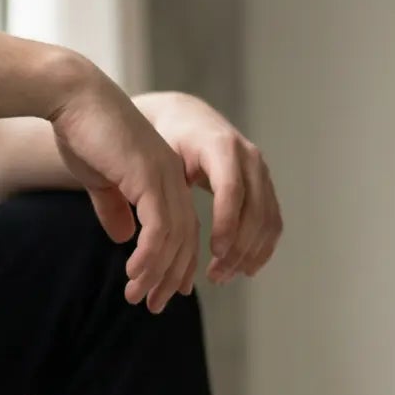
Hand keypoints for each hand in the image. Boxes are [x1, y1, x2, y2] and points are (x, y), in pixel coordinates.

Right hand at [49, 65, 200, 312]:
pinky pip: (160, 229)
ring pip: (175, 239)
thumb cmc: (82, 133)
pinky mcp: (150, 177)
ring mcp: (165, 176)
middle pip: (185, 239)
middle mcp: (172, 177)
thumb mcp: (99, 180)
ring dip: (157, 273)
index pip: (182, 228)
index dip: (177, 263)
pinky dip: (150, 256)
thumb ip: (114, 207)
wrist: (72, 99)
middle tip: (155, 306)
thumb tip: (123, 236)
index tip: (166, 292)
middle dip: (170, 277)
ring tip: (138, 298)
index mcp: (165, 176)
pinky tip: (135, 274)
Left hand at [135, 92, 282, 284]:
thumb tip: (122, 238)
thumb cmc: (166, 140)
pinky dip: (262, 247)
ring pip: (267, 219)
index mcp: (220, 147)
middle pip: (256, 209)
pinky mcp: (265, 186)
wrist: (188, 118)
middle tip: (215, 276)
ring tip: (223, 276)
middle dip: (238, 247)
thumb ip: (145, 189)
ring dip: (249, 253)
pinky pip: (272, 221)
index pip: (231, 188)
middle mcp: (248, 157)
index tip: (214, 252)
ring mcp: (261, 172)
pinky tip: (243, 269)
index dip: (226, 222)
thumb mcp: (155, 158)